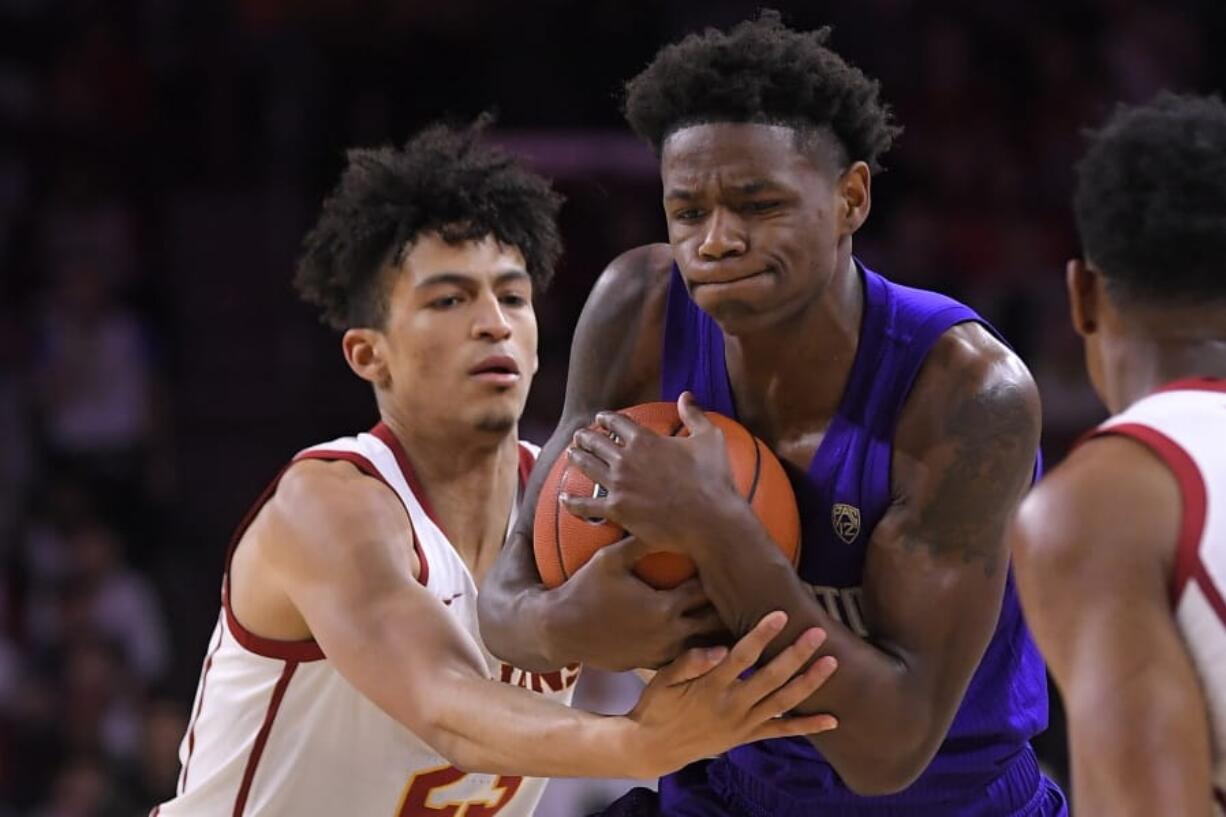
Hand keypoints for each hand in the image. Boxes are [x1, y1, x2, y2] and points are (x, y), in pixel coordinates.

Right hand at [549, 535, 727, 670]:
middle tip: (747, 594)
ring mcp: (661, 654)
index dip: (720, 579)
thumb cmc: (584, 590)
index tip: (733, 566)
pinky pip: (685, 661)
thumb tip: (661, 518)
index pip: (706, 591)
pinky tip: (709, 642)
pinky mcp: (651, 665)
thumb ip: (638, 541)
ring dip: (717, 634)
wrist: (559, 630)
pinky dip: (698, 652)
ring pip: (704, 647)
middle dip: (727, 608)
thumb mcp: (609, 560)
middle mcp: (668, 634)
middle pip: (714, 622)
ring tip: (736, 619)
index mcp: (663, 607)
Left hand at [562, 392, 743, 553]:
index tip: (601, 419)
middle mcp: (626, 459)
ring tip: (570, 454)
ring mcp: (619, 485)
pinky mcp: (617, 511)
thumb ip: (695, 415)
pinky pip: (587, 505)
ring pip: (587, 467)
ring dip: (576, 458)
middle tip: (580, 436)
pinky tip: (564, 497)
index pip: (617, 423)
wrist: (710, 520)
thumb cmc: (714, 479)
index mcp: (645, 440)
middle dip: (586, 436)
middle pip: (596, 442)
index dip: (606, 419)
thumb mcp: (710, 438)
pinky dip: (573, 501)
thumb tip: (686, 395)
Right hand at [626, 611, 837, 776]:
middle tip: (818, 632)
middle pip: (771, 677)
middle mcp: (732, 706)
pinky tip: (832, 720)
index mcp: (710, 687)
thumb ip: (689, 662)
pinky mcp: (748, 736)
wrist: (655, 748)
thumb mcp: (662, 681)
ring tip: (832, 663)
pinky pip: (782, 731)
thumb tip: (717, 649)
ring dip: (809, 683)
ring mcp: (743, 723)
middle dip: (797, 654)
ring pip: (783, 702)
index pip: (742, 656)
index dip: (762, 635)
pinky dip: (807, 726)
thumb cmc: (658, 706)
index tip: (781, 615)